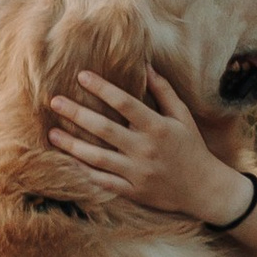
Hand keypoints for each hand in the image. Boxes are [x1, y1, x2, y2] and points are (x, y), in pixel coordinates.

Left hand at [46, 67, 243, 224]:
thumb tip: (146, 65)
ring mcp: (137, 172)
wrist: (203, 189)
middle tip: (54, 101)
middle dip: (77, 113)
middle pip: (104, 128)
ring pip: (97, 157)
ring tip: (52, 133)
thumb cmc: (191, 147)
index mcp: (157, 127)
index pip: (125, 103)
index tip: (81, 76)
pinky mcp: (133, 190)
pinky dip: (84, 171)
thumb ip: (163, 91)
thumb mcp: (182, 116)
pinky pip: (103, 181)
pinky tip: (68, 160)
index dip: (102, 88)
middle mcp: (144, 149)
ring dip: (72, 145)